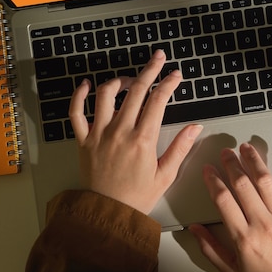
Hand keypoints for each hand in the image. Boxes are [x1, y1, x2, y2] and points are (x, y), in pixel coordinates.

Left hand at [69, 49, 202, 213]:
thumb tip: (195, 127)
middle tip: (158, 58)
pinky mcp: (83, 141)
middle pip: (136, 91)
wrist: (108, 213)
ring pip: (105, 95)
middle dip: (149, 70)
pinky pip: (76, 113)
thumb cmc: (138, 196)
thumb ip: (181, 148)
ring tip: (130, 79)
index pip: (158, 101)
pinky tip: (85, 85)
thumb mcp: (166, 174)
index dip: (168, 83)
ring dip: (119, 81)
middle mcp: (120, 132)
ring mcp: (99, 134)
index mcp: (143, 140)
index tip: (176, 75)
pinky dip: (79, 95)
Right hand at [189, 143, 271, 271]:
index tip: (208, 170)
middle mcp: (263, 223)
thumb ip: (211, 250)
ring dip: (254, 159)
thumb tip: (196, 231)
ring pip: (266, 179)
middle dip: (231, 164)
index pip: (223, 199)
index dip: (212, 180)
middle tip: (225, 153)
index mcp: (244, 238)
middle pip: (242, 184)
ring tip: (246, 148)